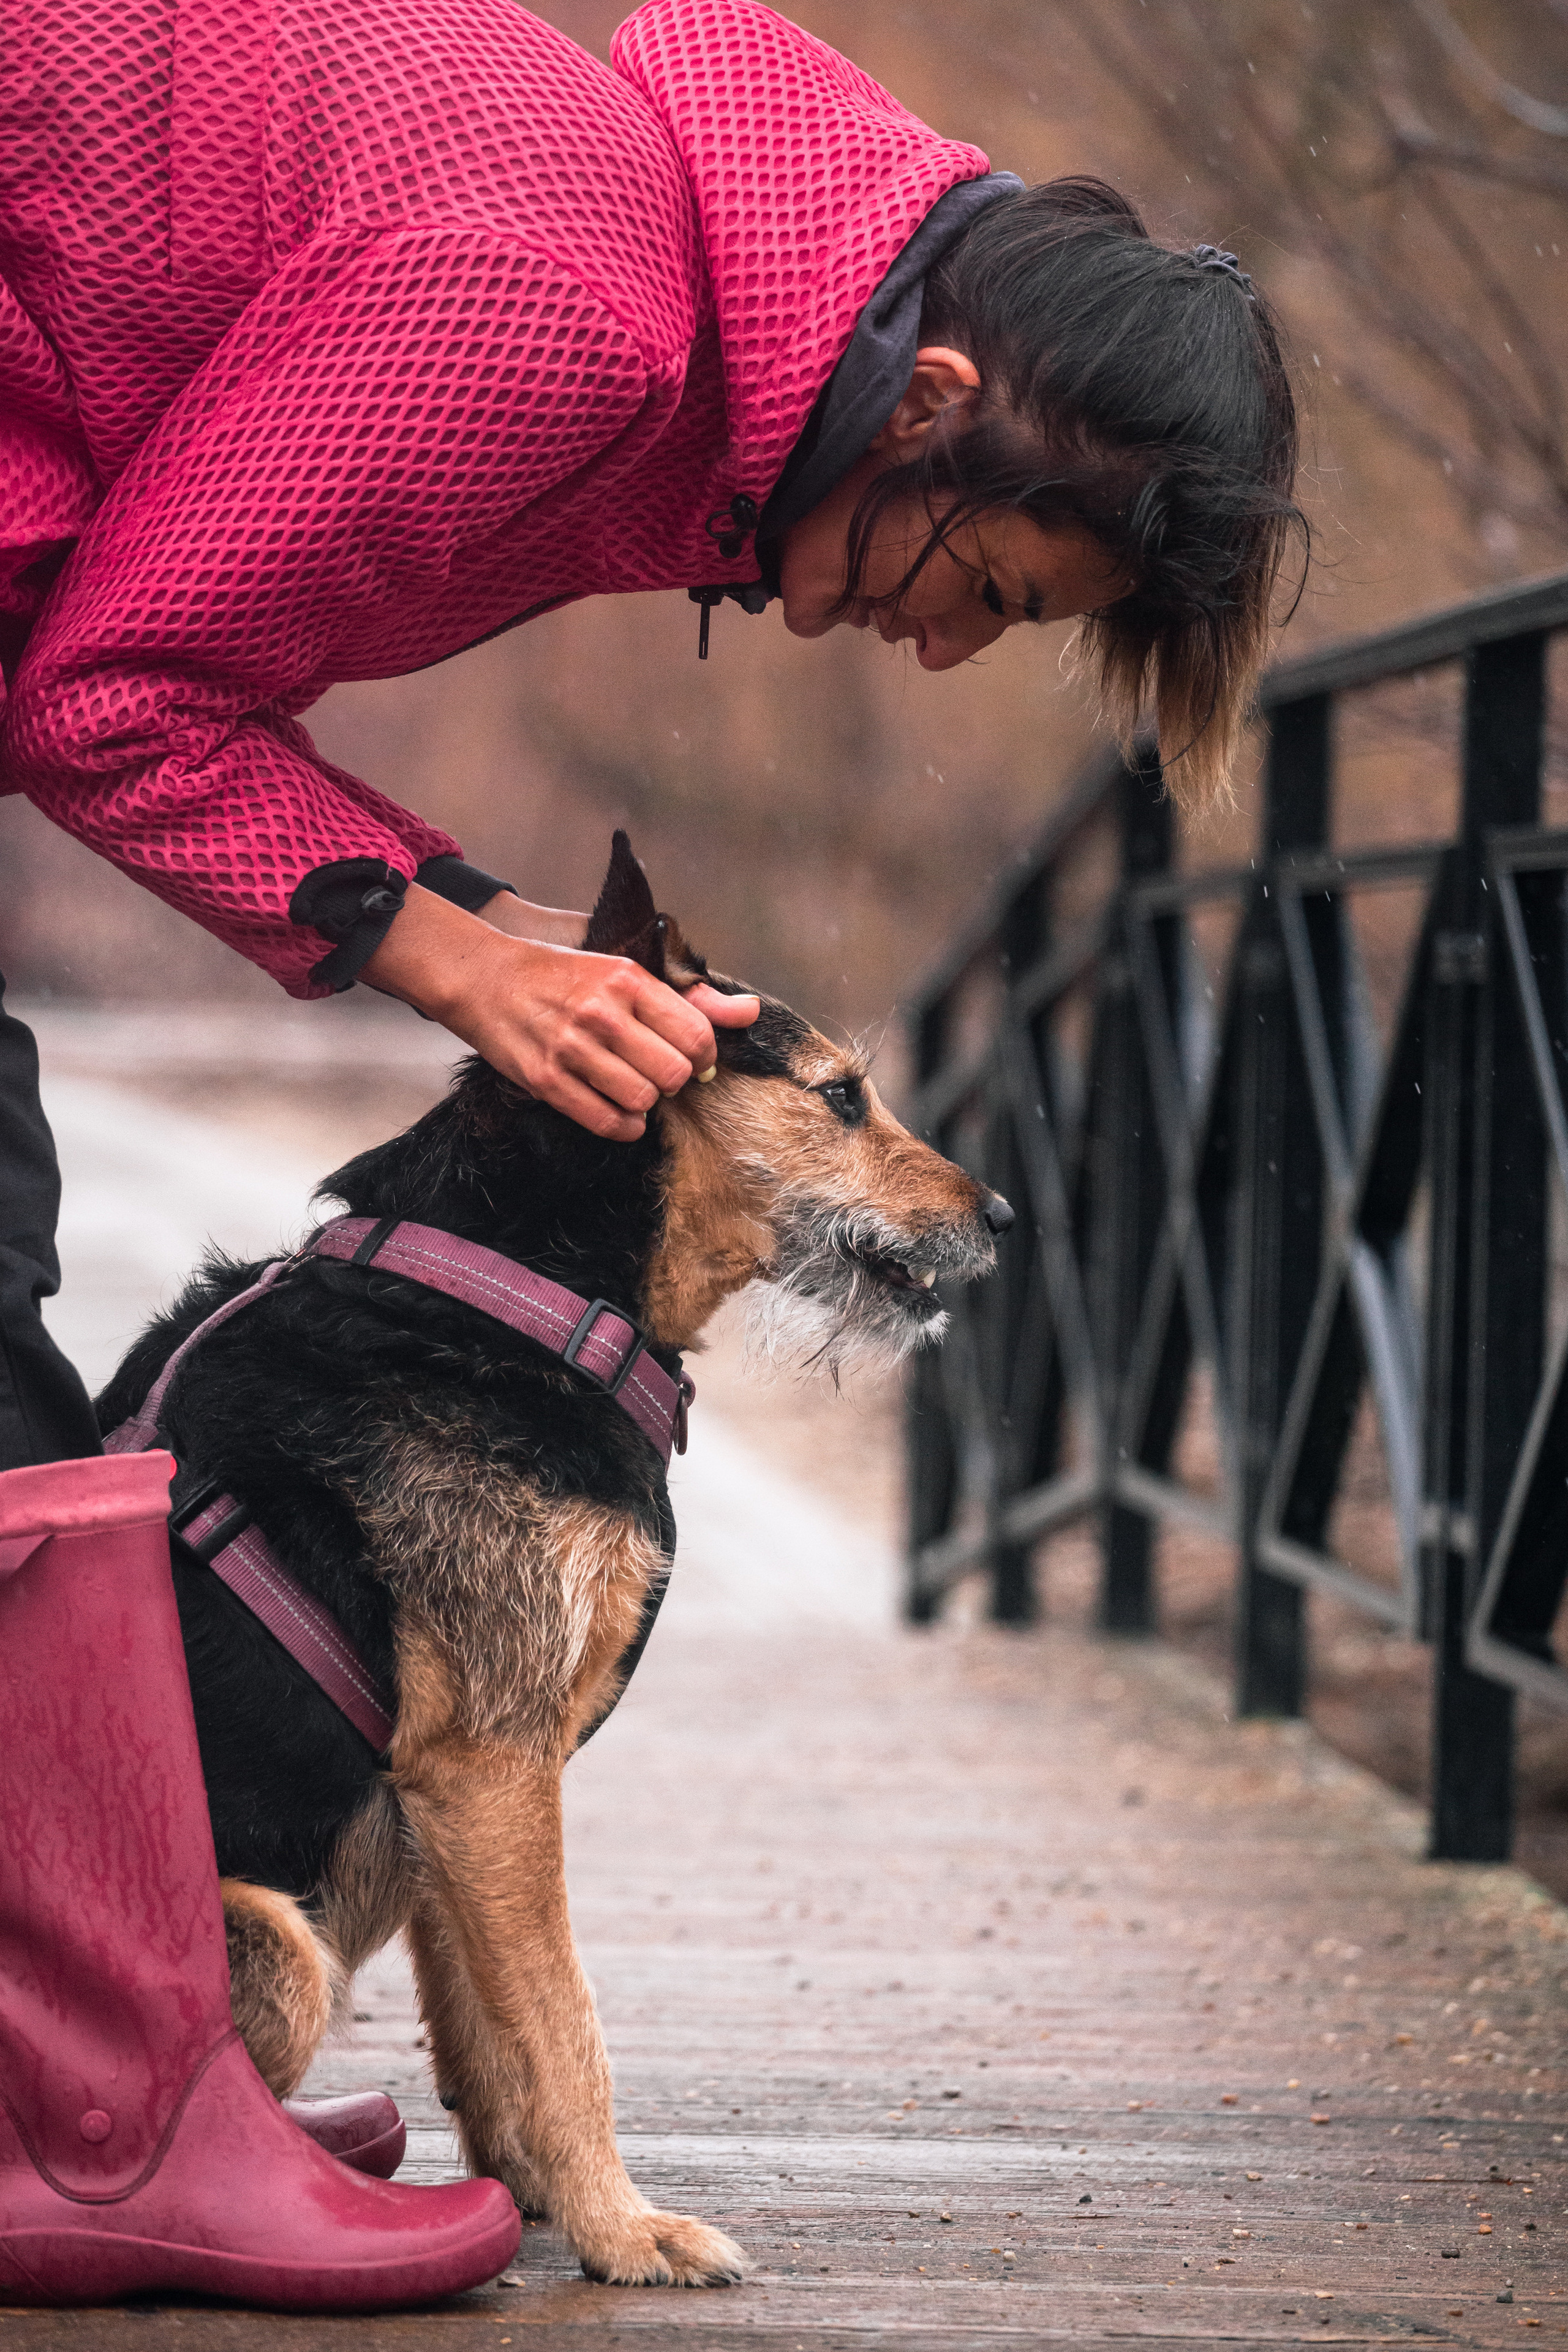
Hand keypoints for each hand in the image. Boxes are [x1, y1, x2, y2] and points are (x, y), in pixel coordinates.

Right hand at [361, 885, 759, 1140]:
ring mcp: (571, 1048)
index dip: (704, 1056)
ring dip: (646, 1103)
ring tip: (635, 1089)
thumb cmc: (560, 976)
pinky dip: (624, 1126)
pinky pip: (605, 1121)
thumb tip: (748, 1012)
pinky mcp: (546, 1080)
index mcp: (627, 980)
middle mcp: (601, 1013)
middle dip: (675, 1080)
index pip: (695, 1033)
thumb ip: (689, 995)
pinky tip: (621, 1113)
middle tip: (660, 1073)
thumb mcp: (624, 969)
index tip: (694, 1059)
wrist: (484, 979)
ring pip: (642, 1100)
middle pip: (673, 1072)